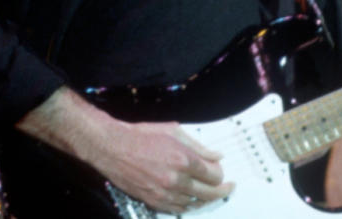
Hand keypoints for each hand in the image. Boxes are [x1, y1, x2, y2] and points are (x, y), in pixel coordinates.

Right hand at [16, 87, 234, 213]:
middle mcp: (176, 179)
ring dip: (204, 198)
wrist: (112, 147)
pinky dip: (188, 206)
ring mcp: (164, 192)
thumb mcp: (174, 132)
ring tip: (209, 193)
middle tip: (228, 187)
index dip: (220, 173)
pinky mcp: (153, 201)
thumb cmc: (142, 136)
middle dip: (222, 189)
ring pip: (194, 203)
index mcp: (184, 159)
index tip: (220, 170)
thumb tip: (217, 155)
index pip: (214, 175)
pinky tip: (191, 200)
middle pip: (209, 192)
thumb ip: (199, 146)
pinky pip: (178, 209)